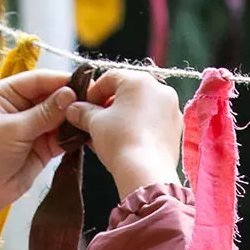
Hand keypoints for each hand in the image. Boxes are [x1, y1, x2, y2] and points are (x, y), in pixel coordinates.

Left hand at [0, 71, 74, 249]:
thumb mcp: (14, 129)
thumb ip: (45, 112)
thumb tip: (70, 94)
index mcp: (6, 93)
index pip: (38, 80)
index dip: (61, 80)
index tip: (84, 81)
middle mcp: (20, 107)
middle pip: (52, 96)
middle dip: (70, 99)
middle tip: (93, 100)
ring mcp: (32, 127)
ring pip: (59, 117)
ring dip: (73, 118)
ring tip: (91, 117)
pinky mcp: (41, 147)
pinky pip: (61, 136)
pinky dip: (72, 136)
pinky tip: (84, 133)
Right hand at [63, 69, 182, 199]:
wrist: (146, 172)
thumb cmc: (119, 141)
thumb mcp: (95, 124)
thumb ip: (83, 112)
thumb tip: (73, 109)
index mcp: (139, 80)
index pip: (110, 77)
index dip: (93, 92)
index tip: (83, 108)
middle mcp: (160, 89)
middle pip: (128, 92)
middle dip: (109, 106)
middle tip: (95, 123)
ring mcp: (171, 108)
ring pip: (142, 108)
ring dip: (124, 118)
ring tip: (109, 137)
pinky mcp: (176, 128)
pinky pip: (153, 123)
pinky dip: (139, 128)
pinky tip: (127, 144)